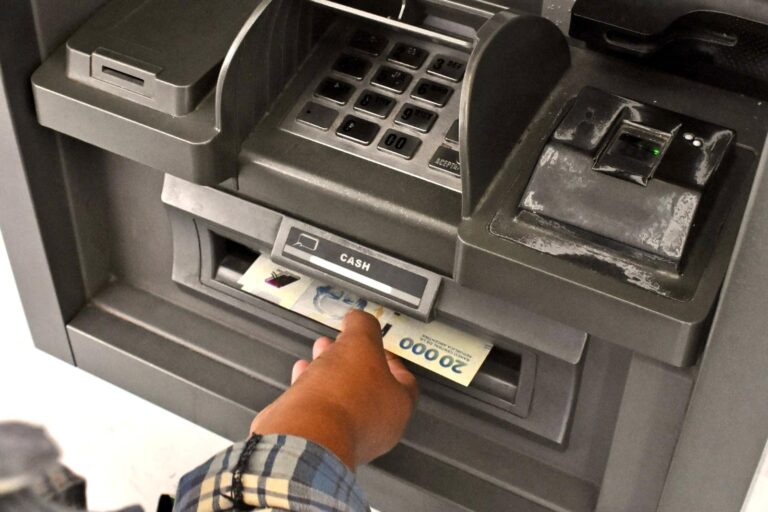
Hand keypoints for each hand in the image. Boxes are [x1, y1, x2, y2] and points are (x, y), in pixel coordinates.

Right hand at [250, 310, 418, 468]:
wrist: (304, 433)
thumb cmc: (340, 397)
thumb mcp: (359, 343)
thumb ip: (362, 326)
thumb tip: (359, 319)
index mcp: (398, 406)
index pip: (404, 376)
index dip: (387, 353)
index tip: (375, 341)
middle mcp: (378, 426)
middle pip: (370, 385)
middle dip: (354, 358)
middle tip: (345, 342)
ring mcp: (349, 436)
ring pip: (344, 396)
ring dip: (332, 370)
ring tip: (322, 350)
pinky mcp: (322, 439)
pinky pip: (321, 408)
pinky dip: (313, 388)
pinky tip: (302, 372)